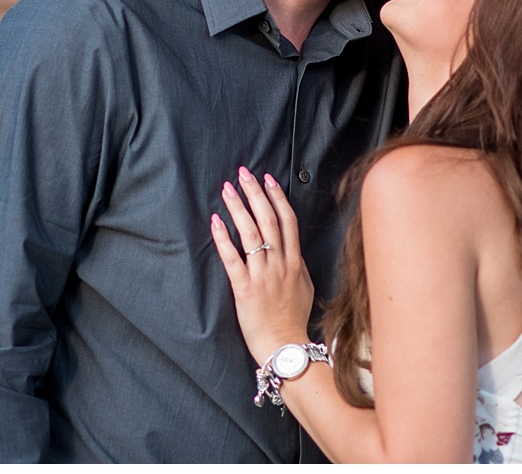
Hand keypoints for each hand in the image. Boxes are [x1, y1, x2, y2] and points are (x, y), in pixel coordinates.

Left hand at [211, 167, 313, 365]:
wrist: (286, 348)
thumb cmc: (294, 320)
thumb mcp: (305, 289)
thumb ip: (298, 267)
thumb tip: (293, 250)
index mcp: (295, 262)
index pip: (287, 221)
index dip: (276, 197)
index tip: (267, 178)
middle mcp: (280, 264)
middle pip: (268, 220)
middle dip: (255, 193)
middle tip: (243, 173)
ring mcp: (263, 275)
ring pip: (251, 234)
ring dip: (238, 208)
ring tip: (228, 189)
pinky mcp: (245, 289)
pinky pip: (232, 259)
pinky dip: (224, 238)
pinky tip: (216, 221)